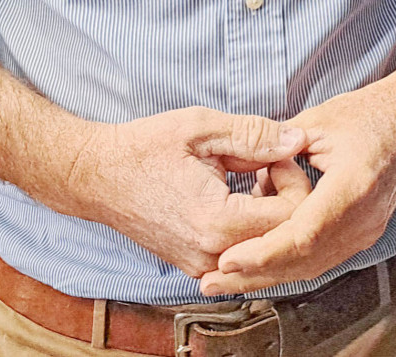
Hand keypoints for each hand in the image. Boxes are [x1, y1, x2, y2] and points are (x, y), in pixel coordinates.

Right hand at [54, 107, 306, 279]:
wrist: (96, 176)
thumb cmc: (144, 148)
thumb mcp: (202, 128)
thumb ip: (255, 135)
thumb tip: (298, 140)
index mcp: (216, 223)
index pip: (293, 216)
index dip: (295, 180)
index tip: (275, 155)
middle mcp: (211, 256)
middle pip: (284, 236)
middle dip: (287, 197)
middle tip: (266, 164)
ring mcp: (201, 267)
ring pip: (266, 248)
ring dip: (271, 213)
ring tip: (252, 179)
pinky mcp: (195, 266)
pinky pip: (244, 253)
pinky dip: (252, 226)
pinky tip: (239, 197)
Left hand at [197, 70, 395, 293]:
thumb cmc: (369, 112)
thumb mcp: (317, 122)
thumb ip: (276, 151)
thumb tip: (242, 177)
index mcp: (353, 187)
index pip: (302, 235)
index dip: (262, 253)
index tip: (226, 260)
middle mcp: (364, 218)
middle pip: (304, 261)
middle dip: (255, 275)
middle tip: (211, 281)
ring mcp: (368, 229)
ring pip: (312, 267)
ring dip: (268, 276)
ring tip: (227, 279)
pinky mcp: (365, 232)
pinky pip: (322, 259)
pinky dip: (288, 265)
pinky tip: (259, 264)